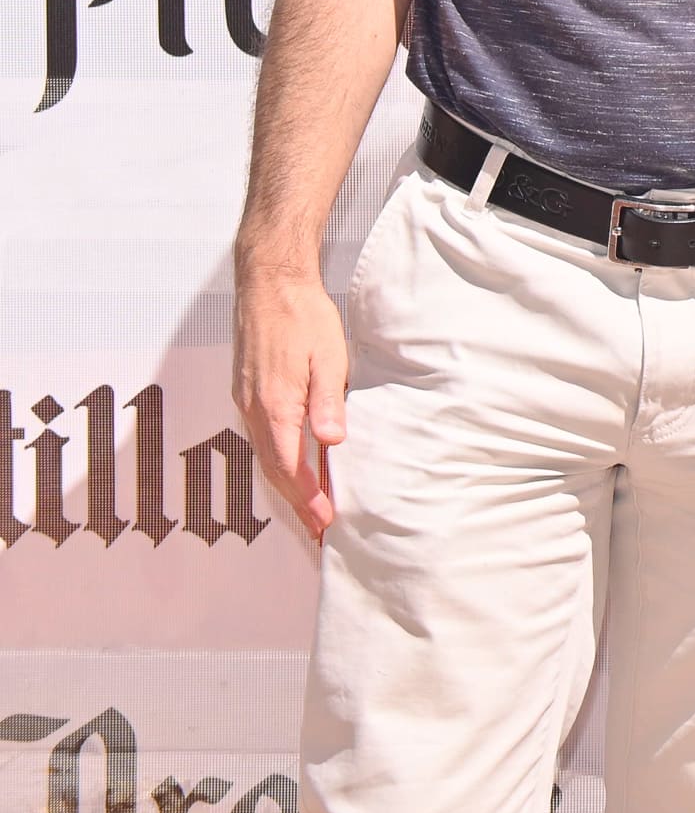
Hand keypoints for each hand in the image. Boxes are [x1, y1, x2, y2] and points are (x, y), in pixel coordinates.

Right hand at [234, 267, 348, 540]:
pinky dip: (277, 460)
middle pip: (273, 469)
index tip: (323, 522)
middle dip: (296, 502)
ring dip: (286, 484)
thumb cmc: (303, 317)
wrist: (269, 284)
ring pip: (264, 455)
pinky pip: (261, 437)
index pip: (289, 467)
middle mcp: (253, 409)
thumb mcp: (328, 357)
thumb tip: (330, 441)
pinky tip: (293, 466)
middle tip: (318, 529)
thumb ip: (327, 401)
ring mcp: (246, 401)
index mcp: (275, 405)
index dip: (306, 498)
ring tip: (309, 507)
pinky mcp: (248, 392)